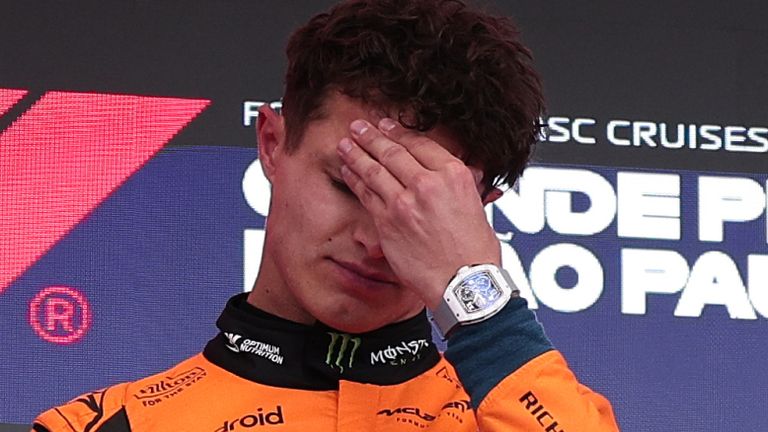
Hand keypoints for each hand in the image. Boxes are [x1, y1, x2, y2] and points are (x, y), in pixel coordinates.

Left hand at [336, 117, 500, 308]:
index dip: (398, 132)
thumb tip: (463, 173)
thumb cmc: (475, 251)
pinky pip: (366, 194)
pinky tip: (347, 171)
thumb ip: (462, 186)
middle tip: (358, 126)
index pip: (420, 144)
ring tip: (345, 144)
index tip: (385, 125)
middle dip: (371, 137)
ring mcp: (404, 202)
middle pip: (392, 152)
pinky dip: (355, 180)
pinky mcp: (387, 222)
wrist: (463, 283)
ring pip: (374, 170)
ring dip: (356, 154)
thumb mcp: (477, 206)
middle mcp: (428, 184)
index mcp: (454, 175)